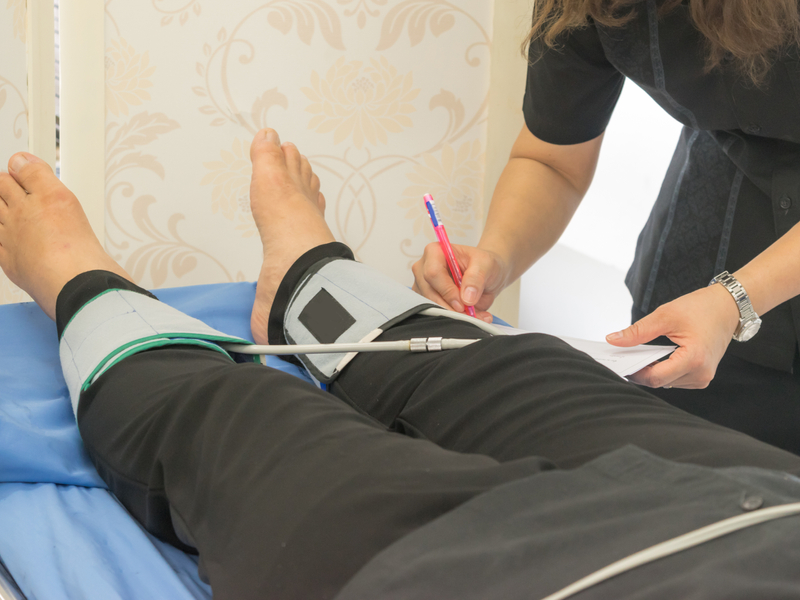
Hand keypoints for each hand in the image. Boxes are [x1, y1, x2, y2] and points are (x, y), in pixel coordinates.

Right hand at [412, 244, 507, 321]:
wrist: (486, 274)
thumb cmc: (484, 264)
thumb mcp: (486, 264)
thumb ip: (476, 278)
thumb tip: (466, 298)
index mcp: (435, 252)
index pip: (433, 273)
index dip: (447, 291)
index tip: (463, 303)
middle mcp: (423, 268)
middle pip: (429, 292)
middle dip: (450, 307)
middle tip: (471, 314)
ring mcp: (423, 285)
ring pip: (430, 306)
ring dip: (454, 315)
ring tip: (476, 314)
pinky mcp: (426, 300)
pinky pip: (435, 314)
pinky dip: (453, 319)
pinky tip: (470, 315)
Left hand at [605, 284, 739, 388]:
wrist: (727, 307)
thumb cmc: (701, 309)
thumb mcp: (664, 316)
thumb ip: (637, 332)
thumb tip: (614, 340)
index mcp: (694, 359)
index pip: (655, 378)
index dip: (634, 372)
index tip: (620, 362)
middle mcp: (701, 374)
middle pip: (659, 381)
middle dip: (641, 370)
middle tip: (626, 355)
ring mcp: (703, 377)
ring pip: (666, 382)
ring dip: (653, 370)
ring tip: (645, 352)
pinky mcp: (702, 376)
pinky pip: (675, 379)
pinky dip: (664, 369)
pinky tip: (659, 355)